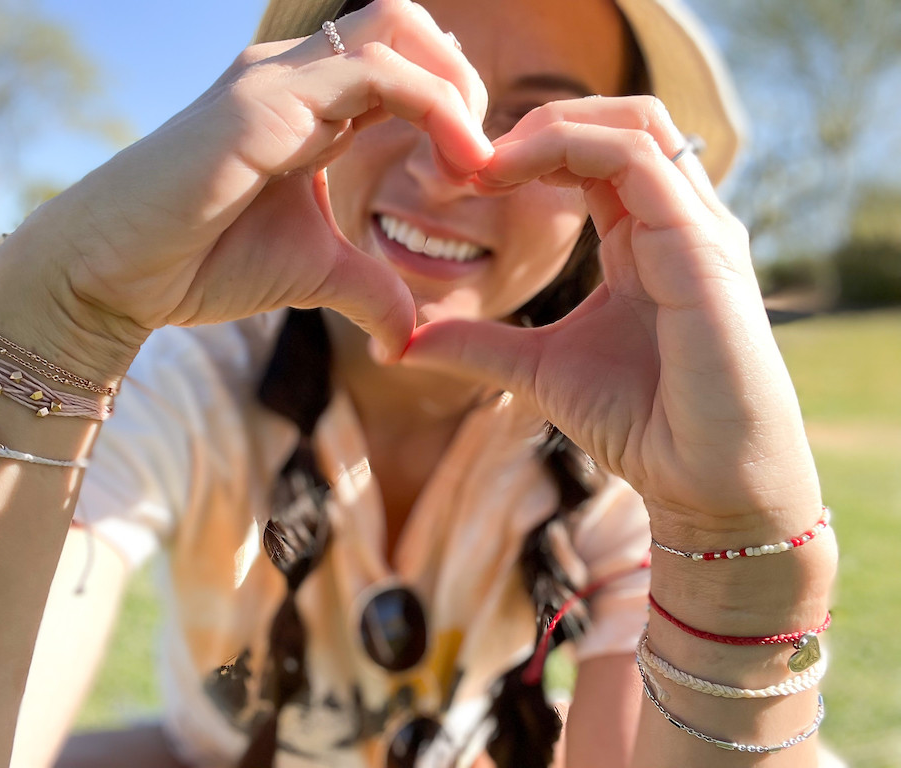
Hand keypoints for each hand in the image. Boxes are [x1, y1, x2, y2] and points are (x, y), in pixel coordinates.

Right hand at [0, 0, 492, 360]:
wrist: (113, 276)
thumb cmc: (200, 265)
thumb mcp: (314, 274)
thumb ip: (370, 291)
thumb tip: (407, 339)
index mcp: (310, 106)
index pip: (401, 66)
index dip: (453, 109)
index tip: (472, 178)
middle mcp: (296, 77)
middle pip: (406, 25)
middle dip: (464, 83)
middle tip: (476, 160)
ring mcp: (277, 79)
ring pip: (396, 30)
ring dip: (457, 94)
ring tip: (472, 168)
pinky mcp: (263, 100)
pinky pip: (372, 71)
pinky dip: (433, 107)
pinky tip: (452, 167)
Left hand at [400, 96, 820, 534]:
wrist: (703, 482)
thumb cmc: (641, 423)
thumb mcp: (537, 369)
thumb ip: (477, 345)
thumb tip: (400, 346)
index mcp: (644, 238)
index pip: (595, 154)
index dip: (529, 150)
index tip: (465, 178)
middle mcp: (676, 221)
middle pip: (620, 119)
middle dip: (541, 122)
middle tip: (473, 161)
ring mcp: (695, 228)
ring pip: (635, 122)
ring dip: (552, 127)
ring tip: (488, 164)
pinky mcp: (702, 247)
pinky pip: (640, 161)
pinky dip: (571, 148)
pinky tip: (513, 175)